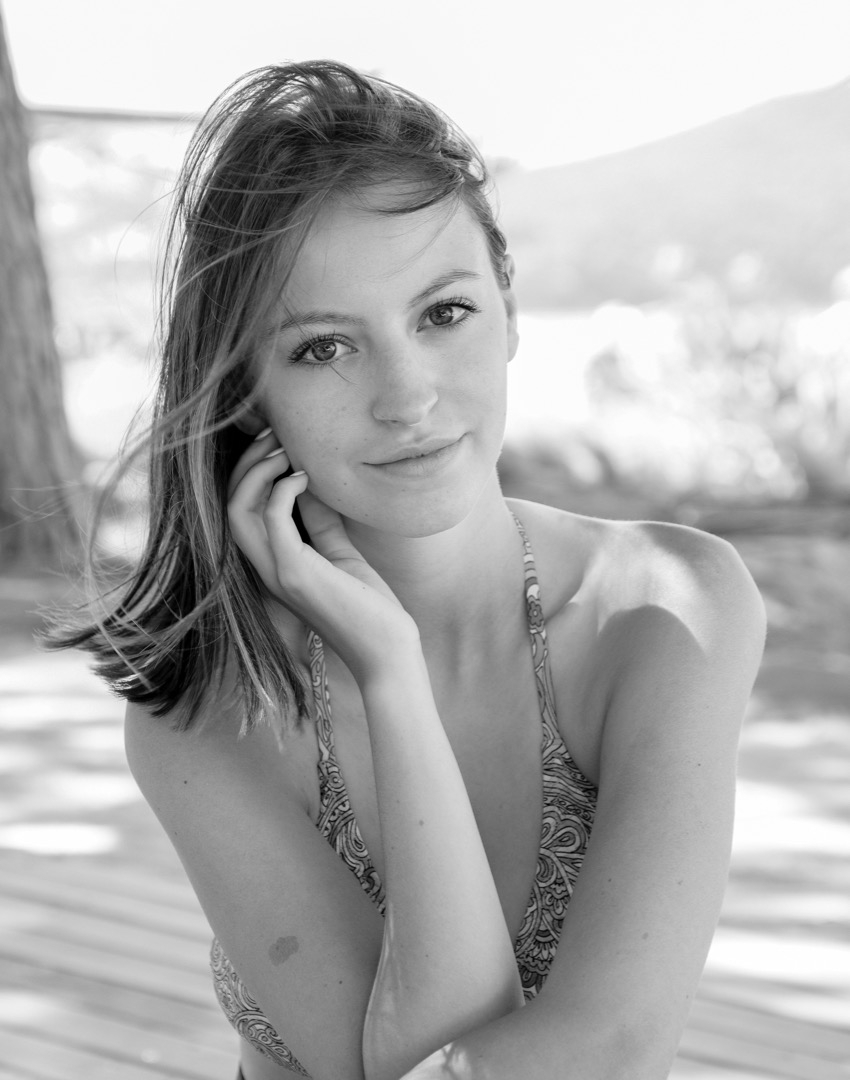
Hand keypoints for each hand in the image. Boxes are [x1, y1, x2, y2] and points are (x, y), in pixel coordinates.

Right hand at [227, 431, 418, 680]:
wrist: (387, 651)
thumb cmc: (368, 606)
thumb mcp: (339, 551)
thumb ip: (319, 520)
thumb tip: (308, 478)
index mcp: (272, 564)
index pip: (238, 511)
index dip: (249, 472)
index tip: (277, 442)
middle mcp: (265, 569)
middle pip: (228, 505)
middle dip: (247, 463)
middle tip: (275, 434)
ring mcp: (276, 573)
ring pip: (236, 511)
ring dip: (257, 471)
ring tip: (284, 447)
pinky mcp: (295, 574)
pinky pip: (271, 520)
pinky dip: (281, 490)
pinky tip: (303, 476)